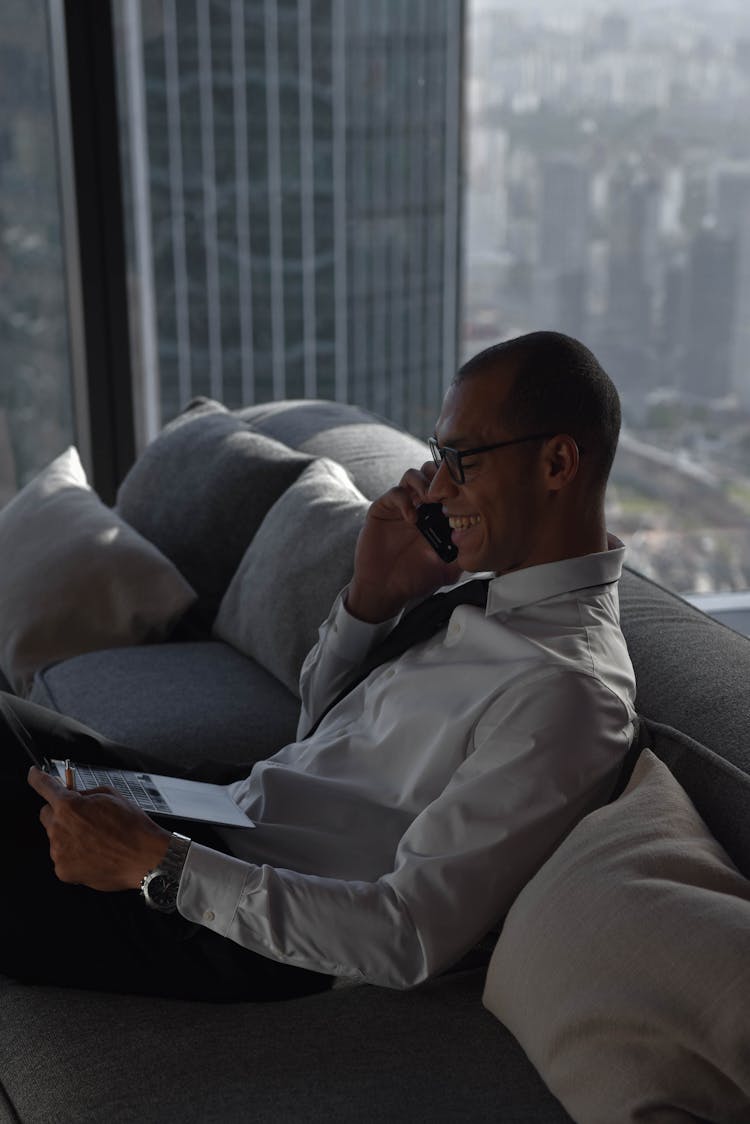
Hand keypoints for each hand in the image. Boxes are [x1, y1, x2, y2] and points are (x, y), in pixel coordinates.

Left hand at [27, 766, 170, 891]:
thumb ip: (86, 794)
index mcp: (69, 806)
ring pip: (56, 838)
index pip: (44, 786)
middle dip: (60, 813)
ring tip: (96, 841)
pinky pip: (62, 857)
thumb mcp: (111, 796)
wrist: (144, 857)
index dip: (37, 778)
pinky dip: (74, 855)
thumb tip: (75, 796)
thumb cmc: (131, 826)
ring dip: (69, 836)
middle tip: (83, 818)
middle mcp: (58, 828)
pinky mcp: (63, 870)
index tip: (33, 774)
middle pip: (46, 815)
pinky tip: (94, 854)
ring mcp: (58, 851)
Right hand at [346, 461, 461, 622]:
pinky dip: (405, 500)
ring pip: (413, 475)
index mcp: (436, 515)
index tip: (467, 494)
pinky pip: (395, 493)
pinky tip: (412, 518)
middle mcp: (419, 506)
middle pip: (431, 472)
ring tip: (430, 501)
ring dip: (424, 483)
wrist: (385, 589)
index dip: (458, 484)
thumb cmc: (415, 579)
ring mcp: (401, 506)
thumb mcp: (447, 569)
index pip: (449, 485)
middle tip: (448, 493)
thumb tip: (485, 545)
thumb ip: (464, 555)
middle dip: (440, 476)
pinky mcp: (382, 509)